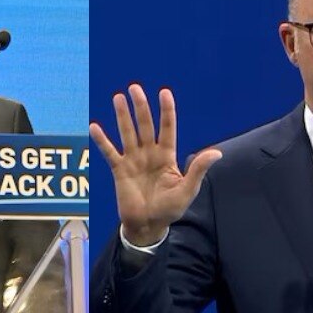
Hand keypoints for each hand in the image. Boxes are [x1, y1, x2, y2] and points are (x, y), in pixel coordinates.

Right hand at [89, 84, 221, 245]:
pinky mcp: (119, 170)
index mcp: (167, 156)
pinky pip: (109, 152)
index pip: (167, 128)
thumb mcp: (187, 190)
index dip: (166, 111)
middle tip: (134, 88)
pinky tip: (95, 127)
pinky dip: (102, 141)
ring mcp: (133, 161)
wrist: (148, 225)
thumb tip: (217, 152)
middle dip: (140, 107)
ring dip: (122, 116)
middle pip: (145, 126)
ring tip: (118, 97)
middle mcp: (149, 154)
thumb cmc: (170, 209)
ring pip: (127, 133)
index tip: (164, 92)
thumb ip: (198, 170)